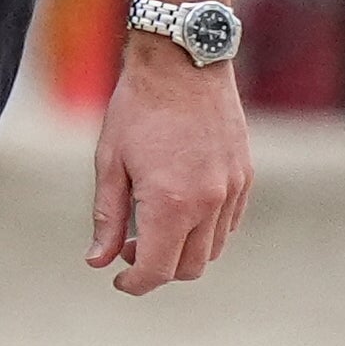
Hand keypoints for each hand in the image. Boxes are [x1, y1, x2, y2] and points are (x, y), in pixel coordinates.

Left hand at [87, 39, 251, 295]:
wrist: (183, 61)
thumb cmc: (137, 108)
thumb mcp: (110, 163)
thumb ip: (107, 218)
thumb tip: (98, 262)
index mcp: (170, 203)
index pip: (156, 270)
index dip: (134, 284)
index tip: (119, 280)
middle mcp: (208, 203)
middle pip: (188, 268)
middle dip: (157, 270)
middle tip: (129, 249)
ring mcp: (232, 190)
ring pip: (213, 250)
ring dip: (183, 252)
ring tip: (152, 227)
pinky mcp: (245, 176)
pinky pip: (229, 224)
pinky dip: (206, 231)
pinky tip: (180, 210)